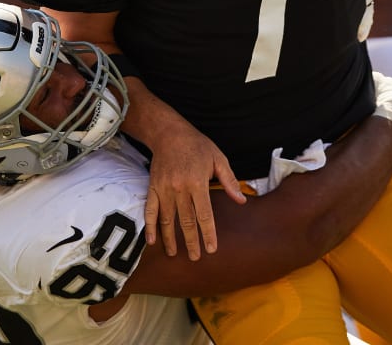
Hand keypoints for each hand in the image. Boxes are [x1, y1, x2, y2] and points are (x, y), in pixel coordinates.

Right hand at [143, 120, 243, 259]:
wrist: (169, 133)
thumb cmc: (197, 145)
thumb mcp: (218, 158)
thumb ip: (229, 181)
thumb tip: (241, 201)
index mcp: (197, 182)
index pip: (204, 214)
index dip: (208, 233)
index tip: (212, 248)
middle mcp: (179, 188)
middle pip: (186, 221)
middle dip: (191, 241)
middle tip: (196, 257)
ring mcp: (164, 189)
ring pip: (167, 219)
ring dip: (170, 239)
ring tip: (174, 254)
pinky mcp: (152, 187)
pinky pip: (150, 210)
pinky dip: (150, 226)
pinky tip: (152, 240)